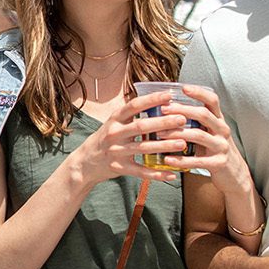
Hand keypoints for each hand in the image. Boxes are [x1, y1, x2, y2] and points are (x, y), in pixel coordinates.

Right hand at [69, 91, 183, 186]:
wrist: (86, 162)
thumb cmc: (106, 138)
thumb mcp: (114, 122)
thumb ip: (132, 115)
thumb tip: (159, 103)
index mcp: (115, 119)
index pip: (134, 106)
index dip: (151, 100)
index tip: (169, 95)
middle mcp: (114, 133)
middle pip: (141, 126)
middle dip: (163, 122)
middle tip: (182, 119)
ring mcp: (116, 151)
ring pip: (143, 148)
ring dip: (164, 146)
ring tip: (182, 143)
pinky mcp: (119, 168)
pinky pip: (141, 171)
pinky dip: (157, 173)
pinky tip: (172, 173)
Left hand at [156, 84, 252, 190]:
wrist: (234, 175)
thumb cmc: (214, 149)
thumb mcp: (209, 132)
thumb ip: (196, 121)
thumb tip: (168, 108)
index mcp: (219, 120)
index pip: (212, 100)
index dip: (199, 92)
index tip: (182, 88)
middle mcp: (223, 130)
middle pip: (203, 115)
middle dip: (182, 110)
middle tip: (163, 110)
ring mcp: (222, 147)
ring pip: (199, 135)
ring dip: (177, 133)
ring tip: (159, 134)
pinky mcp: (219, 164)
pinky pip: (198, 161)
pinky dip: (181, 160)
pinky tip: (167, 159)